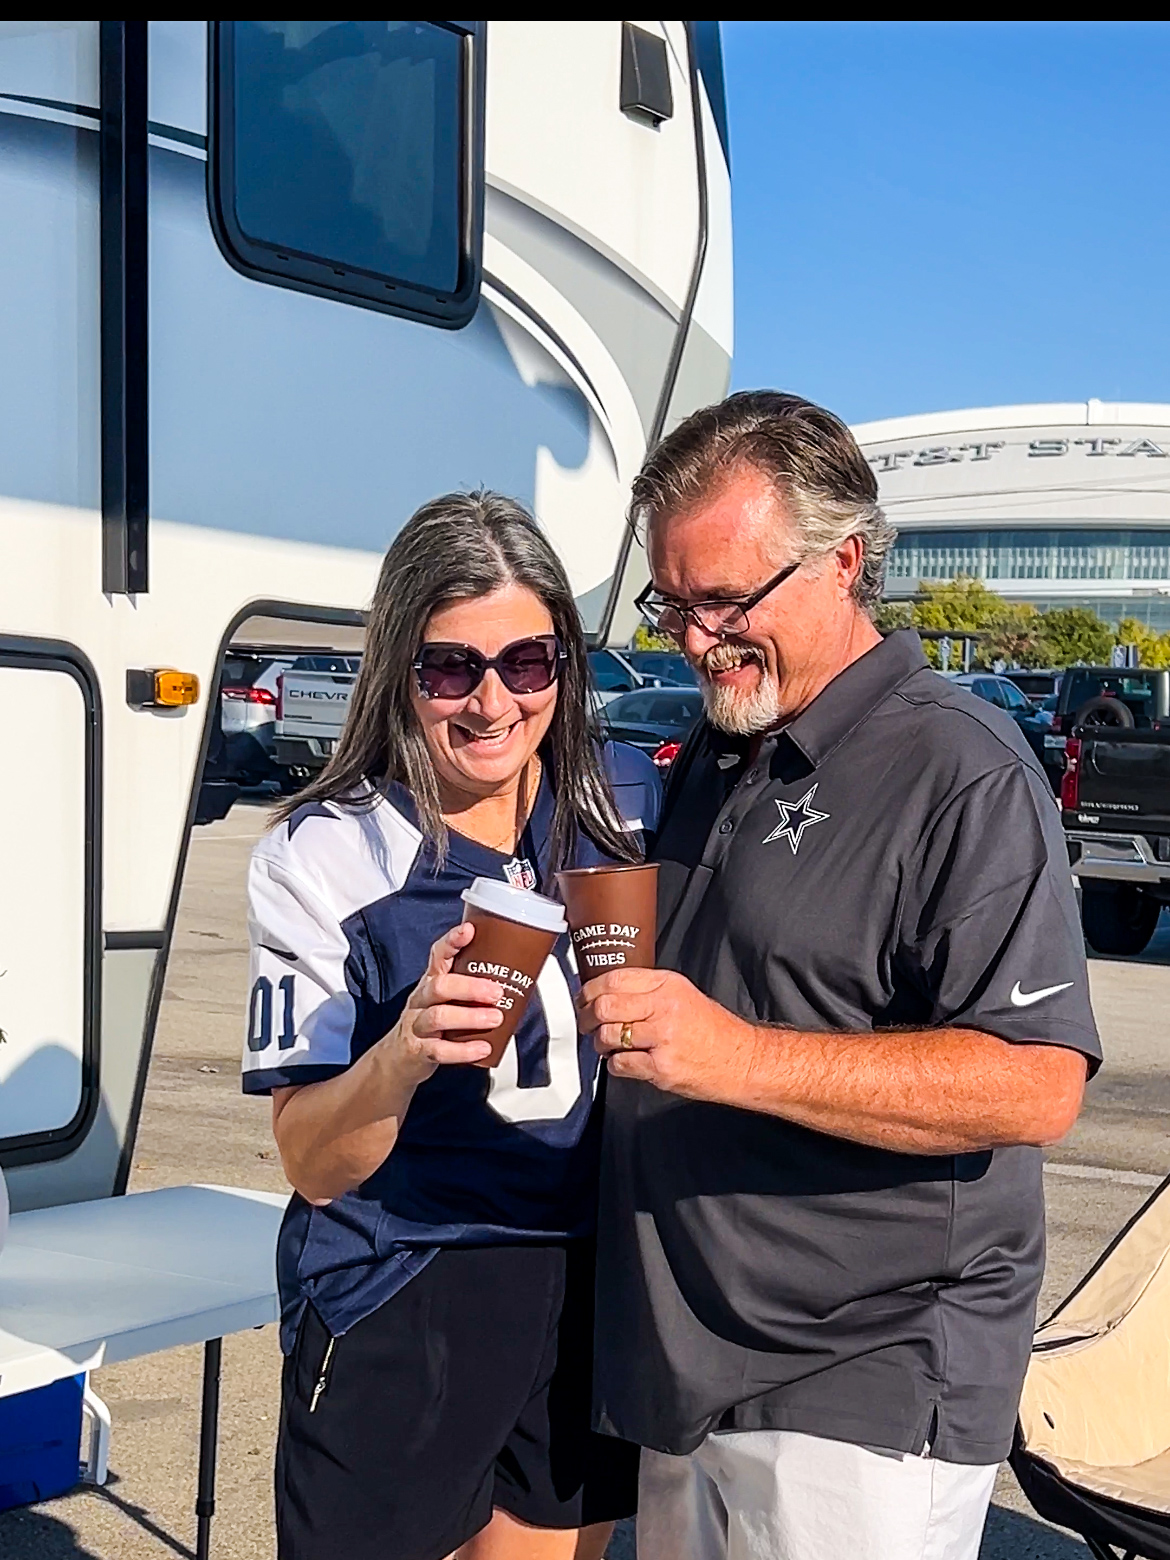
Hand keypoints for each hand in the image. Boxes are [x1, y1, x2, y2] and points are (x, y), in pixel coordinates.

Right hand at [384, 922, 503, 1081]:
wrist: (399, 1059)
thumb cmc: (432, 1024)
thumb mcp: (445, 1000)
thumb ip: (471, 989)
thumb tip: (516, 979)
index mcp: (432, 982)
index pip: (438, 955)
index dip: (452, 942)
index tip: (469, 931)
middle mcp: (422, 999)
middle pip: (440, 986)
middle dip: (470, 987)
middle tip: (497, 992)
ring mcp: (418, 1025)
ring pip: (438, 1016)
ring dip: (470, 1017)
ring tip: (495, 1018)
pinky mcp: (418, 1051)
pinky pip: (439, 1050)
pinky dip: (463, 1050)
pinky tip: (483, 1048)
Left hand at [577, 967, 756, 1100]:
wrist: (741, 1059)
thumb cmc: (713, 1030)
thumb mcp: (683, 995)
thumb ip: (648, 991)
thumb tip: (607, 993)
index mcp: (667, 985)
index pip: (614, 979)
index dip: (590, 990)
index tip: (583, 998)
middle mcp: (664, 1007)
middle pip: (605, 1006)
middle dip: (587, 1017)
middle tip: (586, 1024)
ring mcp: (662, 1038)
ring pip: (608, 1036)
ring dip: (600, 1043)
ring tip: (607, 1045)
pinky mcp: (661, 1066)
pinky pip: (620, 1063)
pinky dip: (615, 1065)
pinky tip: (624, 1062)